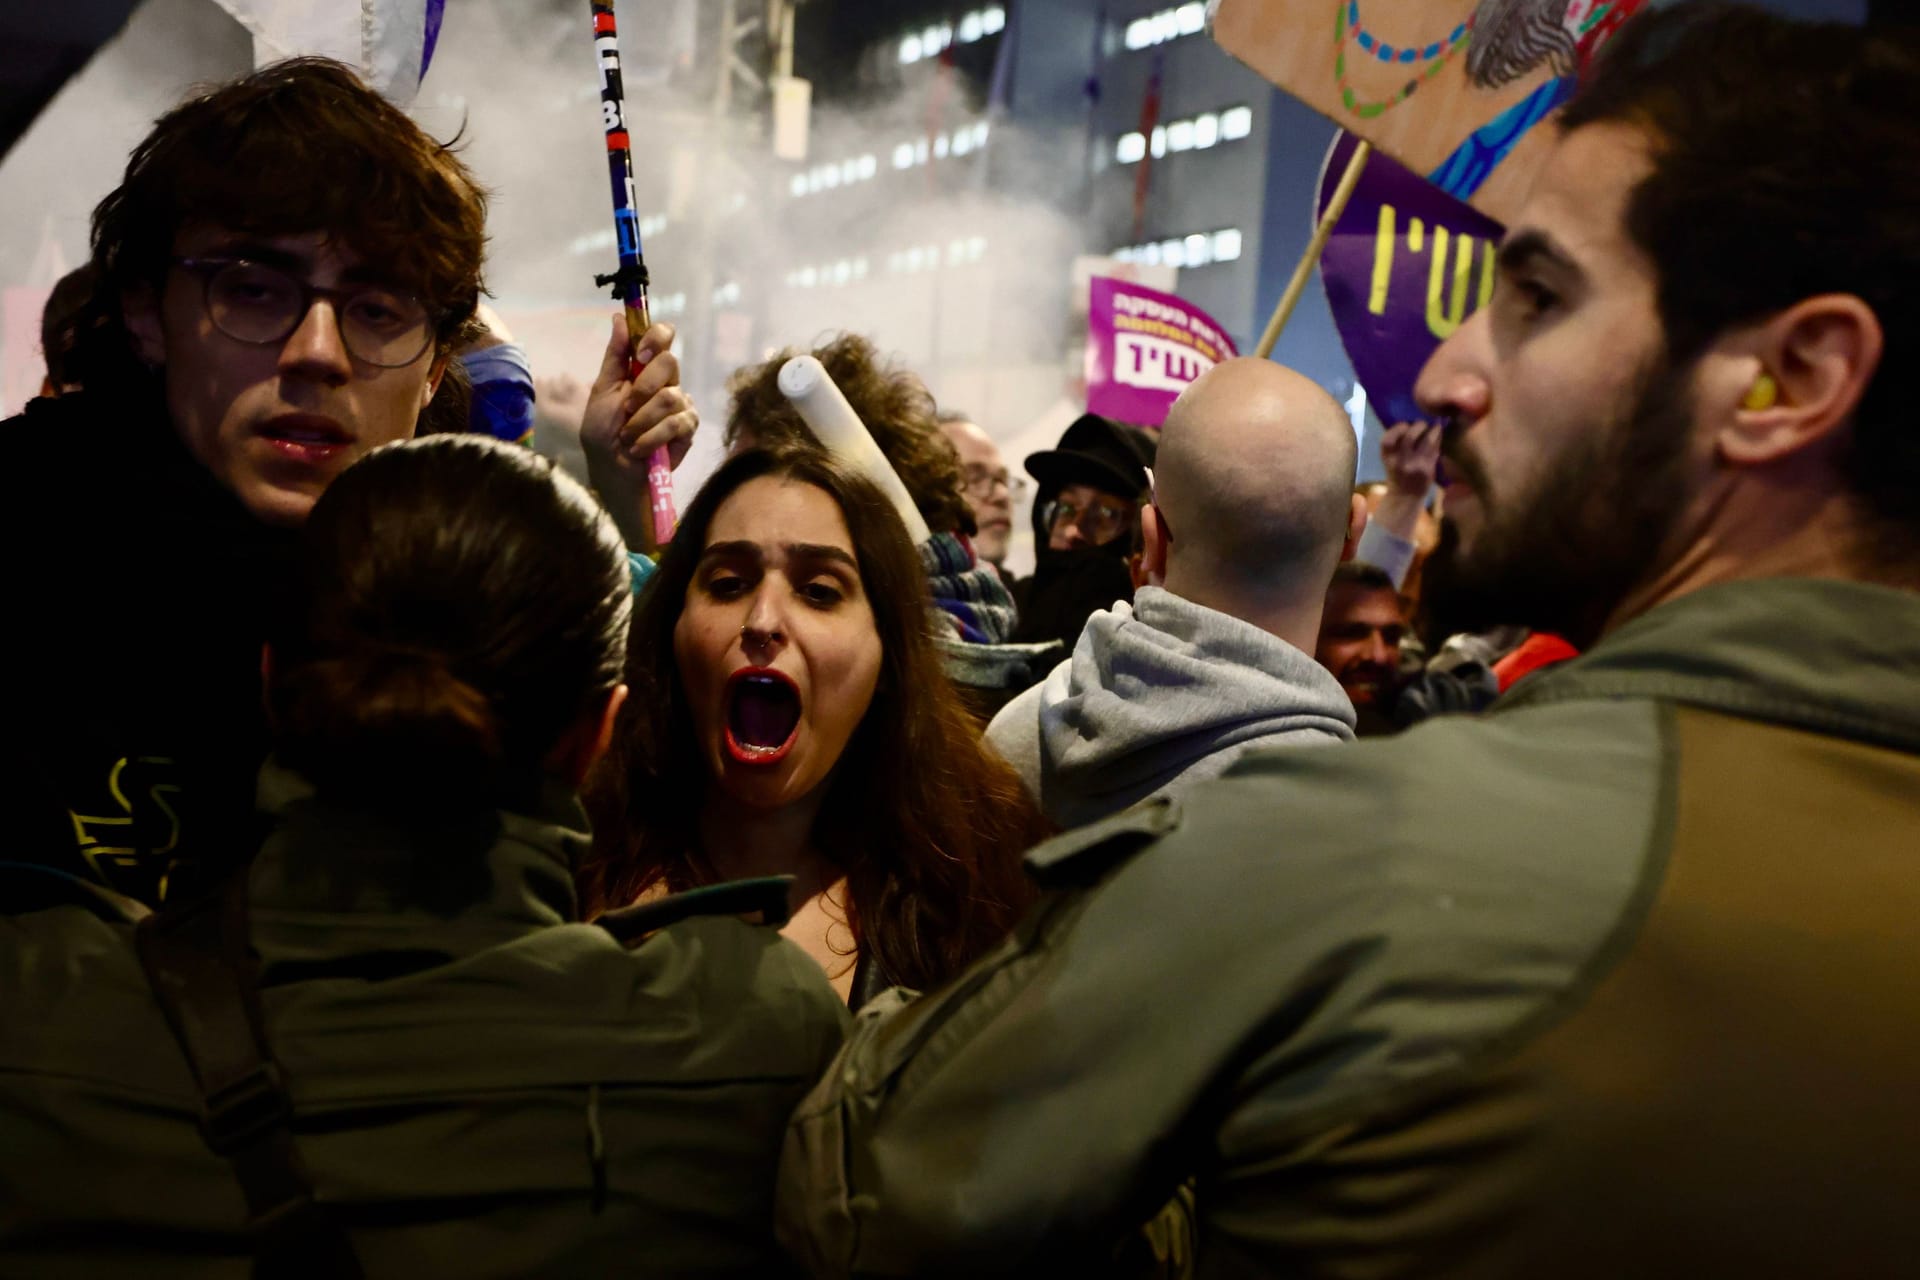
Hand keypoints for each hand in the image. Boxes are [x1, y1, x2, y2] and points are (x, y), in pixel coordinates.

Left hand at [580, 316, 698, 484]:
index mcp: (646, 367)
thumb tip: (619, 317)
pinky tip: (640, 448)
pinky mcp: (688, 429)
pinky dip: (652, 438)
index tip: (640, 353)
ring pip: (670, 398)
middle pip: (670, 363)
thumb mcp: (602, 389)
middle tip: (627, 408)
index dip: (656, 338)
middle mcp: (667, 382)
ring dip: (641, 421)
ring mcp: (681, 405)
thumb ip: (615, 355)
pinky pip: (677, 423)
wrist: (611, 467)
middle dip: (643, 388)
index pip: (664, 336)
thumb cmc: (603, 430)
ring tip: (629, 436)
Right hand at [1379, 420, 1441, 497]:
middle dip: (1418, 425)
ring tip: (1435, 426)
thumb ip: (1396, 443)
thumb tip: (1412, 420)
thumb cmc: (1397, 474)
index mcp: (1386, 457)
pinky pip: (1435, 449)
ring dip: (1433, 430)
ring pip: (1426, 441)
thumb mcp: (1390, 459)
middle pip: (1409, 437)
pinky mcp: (1427, 469)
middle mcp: (1399, 462)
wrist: (1405, 497)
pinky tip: (1439, 435)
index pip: (1388, 439)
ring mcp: (1414, 466)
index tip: (1405, 424)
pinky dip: (1438, 439)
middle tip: (1423, 423)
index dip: (1397, 428)